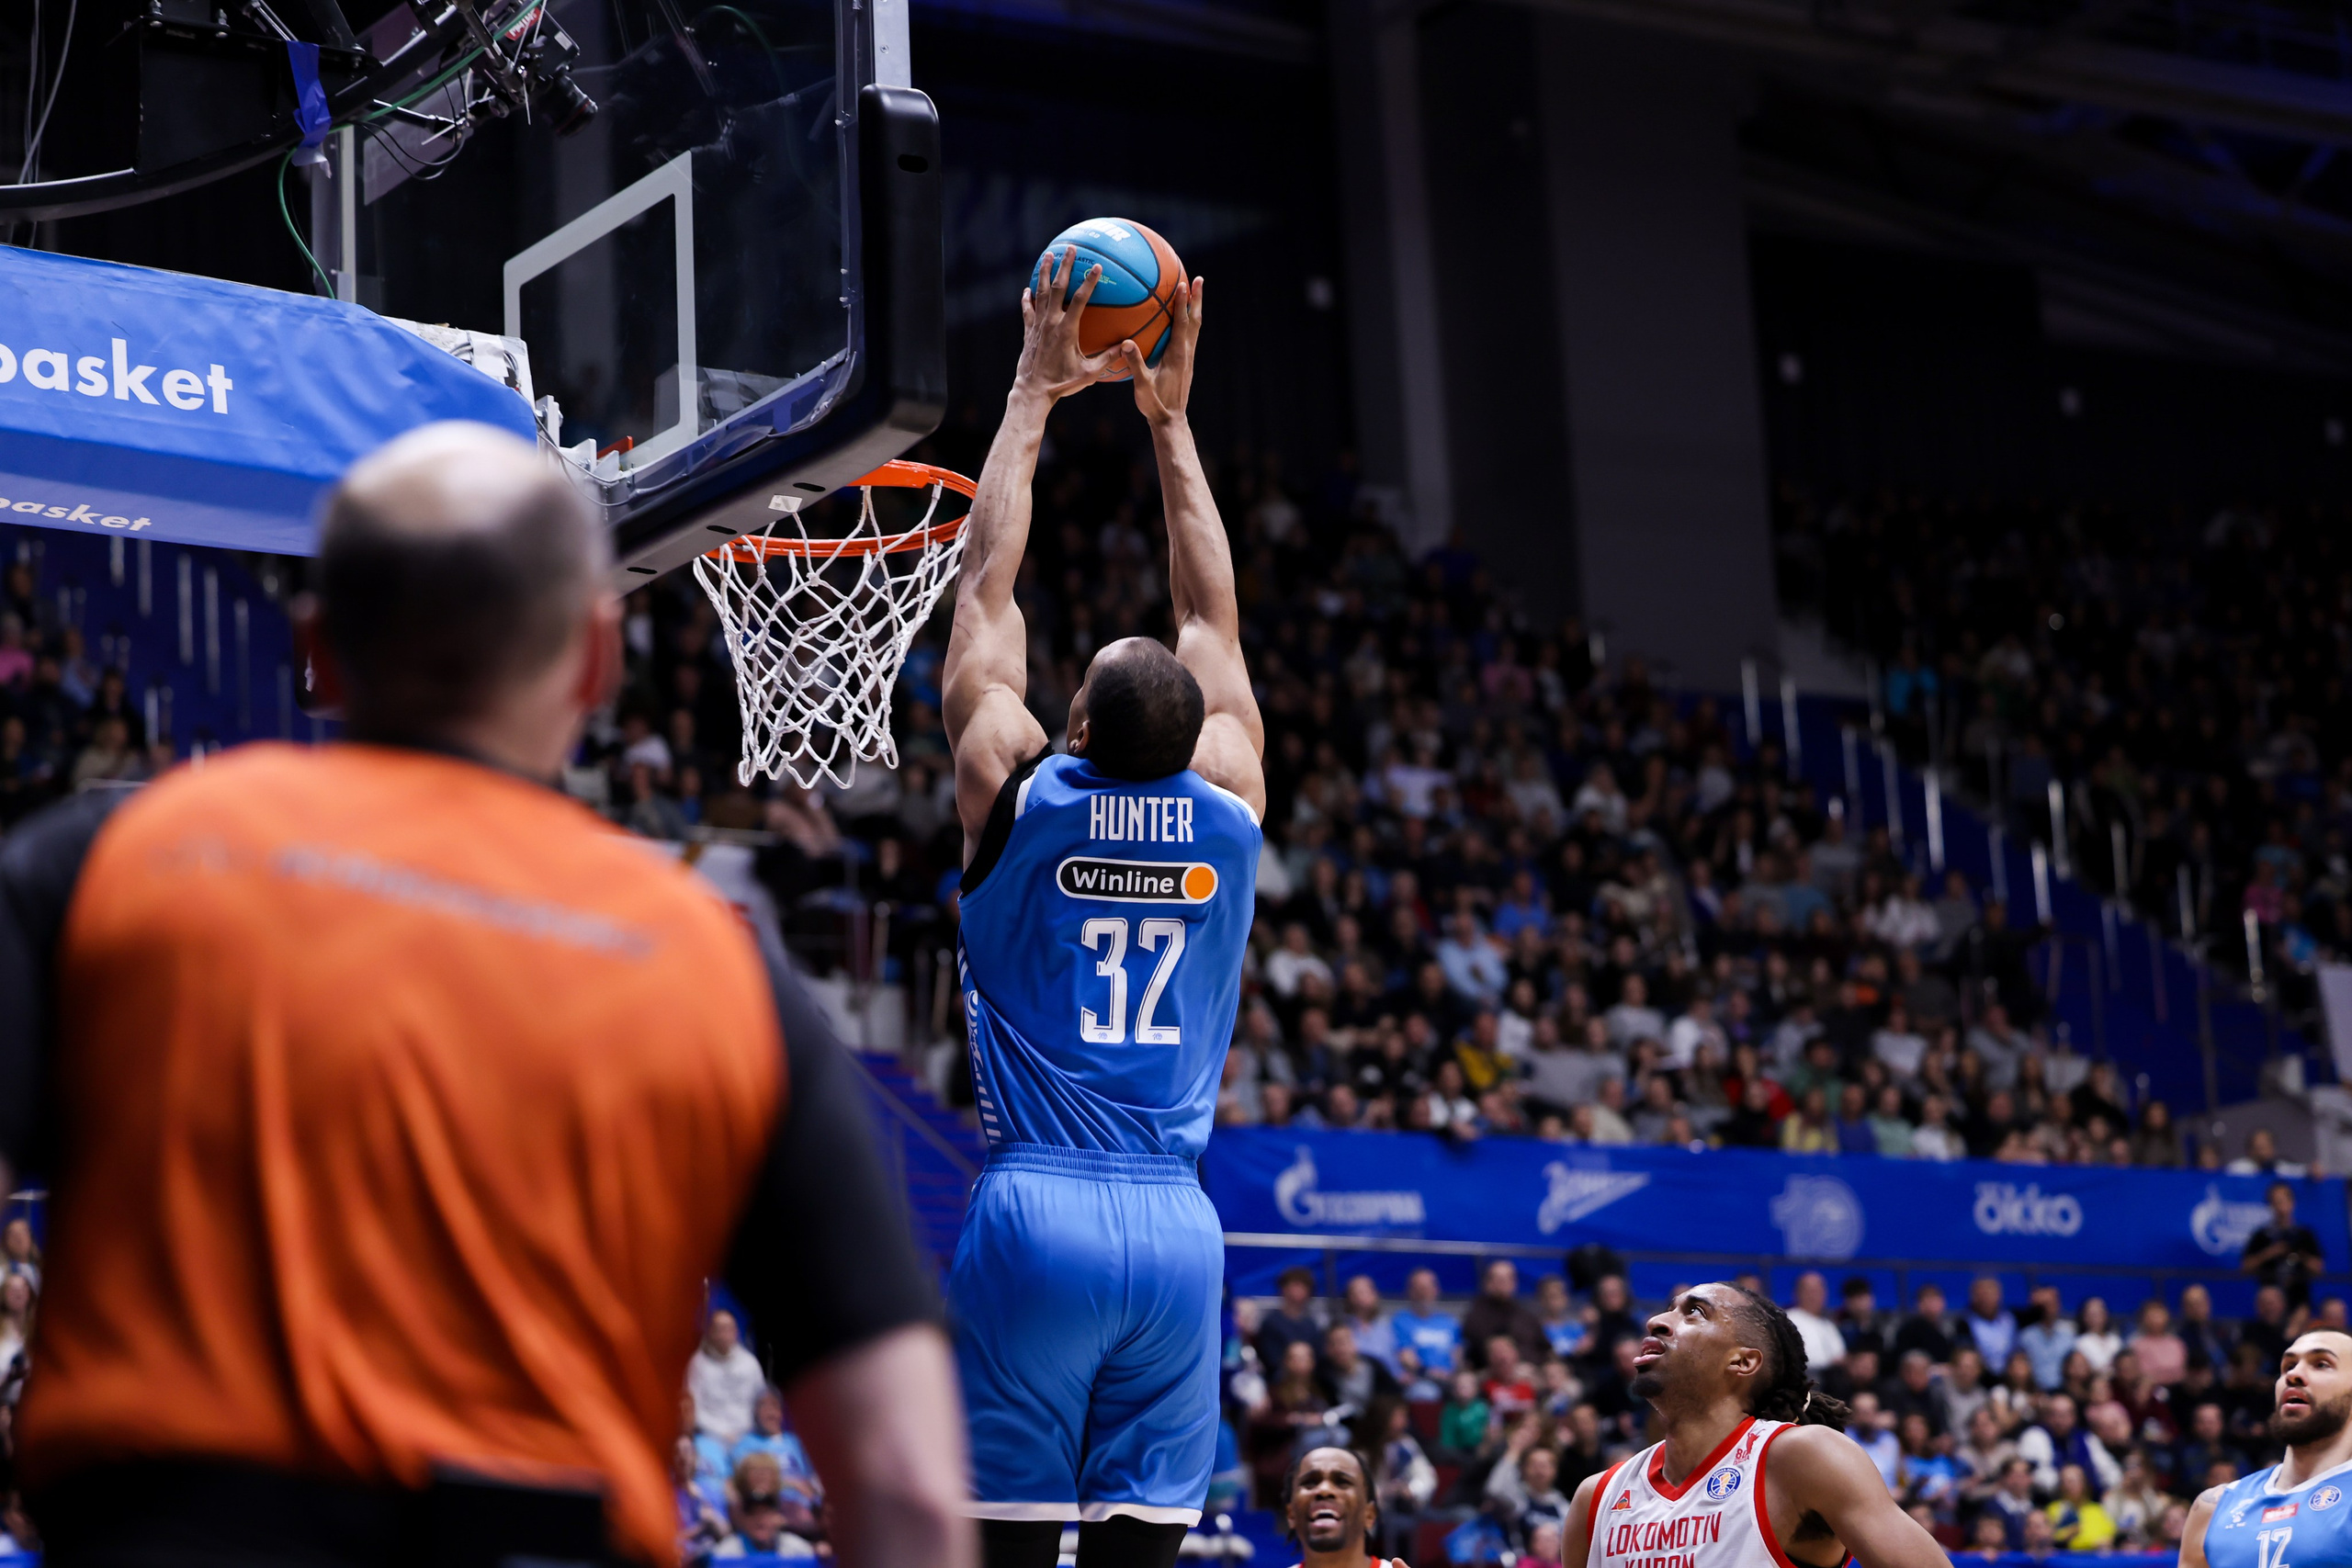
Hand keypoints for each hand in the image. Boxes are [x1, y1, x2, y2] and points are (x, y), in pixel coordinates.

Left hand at [1014, 248, 1121, 400]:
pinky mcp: (1028, 332)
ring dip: (1043, 273)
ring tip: (1047, 255)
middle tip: (1071, 248)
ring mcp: (1038, 326)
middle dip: (1064, 266)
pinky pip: (1028, 310)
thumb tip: (1127, 346)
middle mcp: (1051, 323)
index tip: (1097, 266)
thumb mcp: (1089, 373)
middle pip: (1057, 287)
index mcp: (1067, 330)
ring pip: (1040, 293)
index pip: (1081, 299)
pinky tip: (1027, 289)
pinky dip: (1028, 298)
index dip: (1089, 281)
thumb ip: (1108, 357)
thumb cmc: (1063, 383)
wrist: (1033, 391)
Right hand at [1123, 275, 1202, 425]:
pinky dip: (1188, 321)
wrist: (1170, 421)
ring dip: (1195, 308)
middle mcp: (1186, 354)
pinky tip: (1181, 318)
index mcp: (1177, 356)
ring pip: (1195, 328)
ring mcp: (1188, 358)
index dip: (1182, 304)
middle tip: (1198, 279)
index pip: (1181, 324)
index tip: (1182, 284)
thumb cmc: (1155, 405)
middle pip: (1195, 321)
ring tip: (1194, 291)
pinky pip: (1189, 336)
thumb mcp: (1142, 386)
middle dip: (1196, 299)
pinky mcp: (1186, 363)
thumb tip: (1126, 343)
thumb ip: (1135, 364)